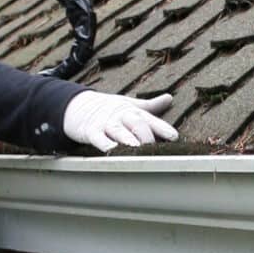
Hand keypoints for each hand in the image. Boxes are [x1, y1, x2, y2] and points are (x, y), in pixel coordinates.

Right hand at [62, 90, 177, 152]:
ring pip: (120, 132)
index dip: (162, 128)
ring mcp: (106, 124)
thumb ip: (150, 106)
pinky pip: (99, 140)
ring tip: (137, 149)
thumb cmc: (109, 108)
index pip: (151, 119)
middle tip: (154, 148)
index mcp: (133, 111)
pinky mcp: (92, 132)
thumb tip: (169, 98)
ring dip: (129, 140)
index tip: (174, 137)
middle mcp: (121, 116)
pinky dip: (106, 146)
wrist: (79, 105)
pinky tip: (113, 153)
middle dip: (146, 135)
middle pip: (136, 124)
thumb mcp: (130, 104)